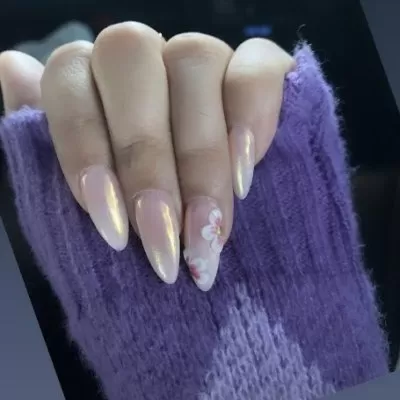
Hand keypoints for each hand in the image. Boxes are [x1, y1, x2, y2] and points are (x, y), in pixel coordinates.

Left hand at [0, 22, 293, 290]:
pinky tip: (245, 175)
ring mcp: (202, 55)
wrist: (210, 212)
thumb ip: (46, 134)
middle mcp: (146, 55)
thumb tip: (10, 67)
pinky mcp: (258, 66)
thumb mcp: (91, 188)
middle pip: (133, 61)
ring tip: (210, 231)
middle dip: (148, 162)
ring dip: (201, 159)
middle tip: (165, 243)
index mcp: (94, 76)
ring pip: (194, 62)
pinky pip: (256, 69)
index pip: (70, 79)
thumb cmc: (140, 207)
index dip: (85, 148)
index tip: (113, 231)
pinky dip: (252, 119)